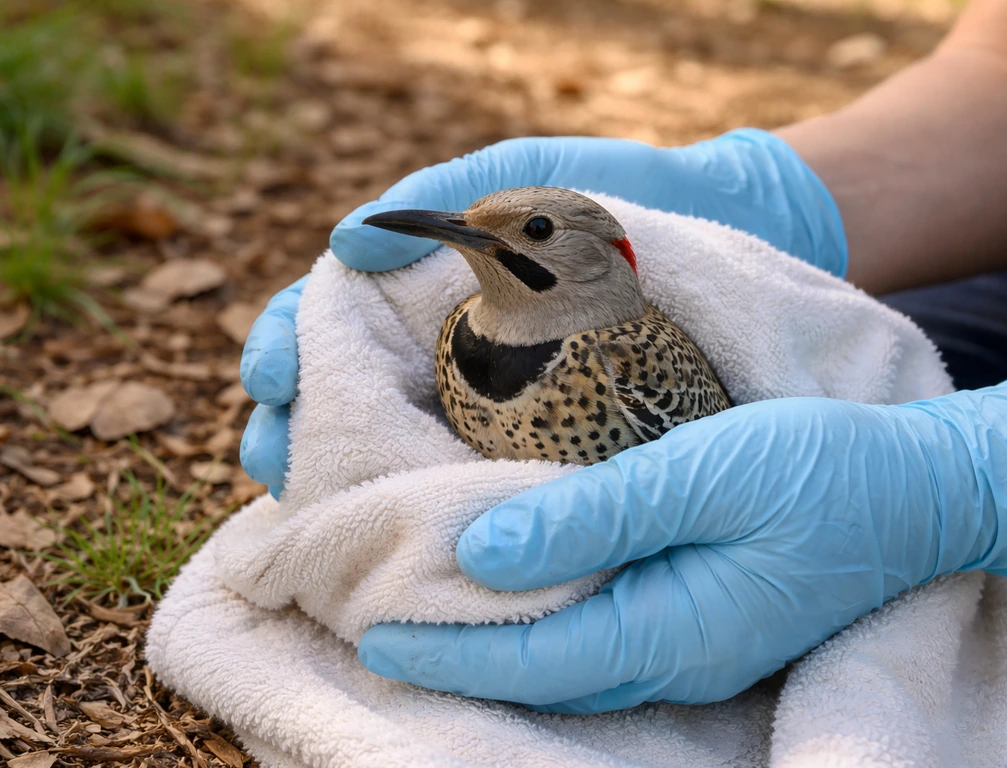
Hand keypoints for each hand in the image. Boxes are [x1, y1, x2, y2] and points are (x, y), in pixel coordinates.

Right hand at [240, 129, 846, 492]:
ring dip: (340, 485)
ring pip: (387, 456)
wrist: (714, 237)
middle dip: (291, 433)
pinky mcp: (533, 453)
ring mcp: (480, 411)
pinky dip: (427, 510)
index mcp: (413, 300)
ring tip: (314, 507)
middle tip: (277, 462)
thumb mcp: (515, 181)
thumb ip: (434, 198)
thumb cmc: (606, 200)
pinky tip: (403, 533)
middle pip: (333, 403)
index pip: (317, 329)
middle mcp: (434, 361)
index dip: (279, 351)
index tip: (272, 375)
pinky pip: (466, 487)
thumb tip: (343, 240)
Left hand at [357, 376, 1006, 712]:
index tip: (374, 633)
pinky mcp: (708, 621)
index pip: (530, 657)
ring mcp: (698, 646)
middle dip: (460, 661)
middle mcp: (679, 656)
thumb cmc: (817, 473)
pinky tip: (527, 599)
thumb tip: (482, 551)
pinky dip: (551, 629)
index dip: (448, 650)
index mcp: (671, 628)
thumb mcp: (701, 475)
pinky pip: (609, 642)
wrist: (916, 490)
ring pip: (575, 665)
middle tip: (383, 633)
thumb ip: (593, 516)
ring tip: (437, 621)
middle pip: (545, 673)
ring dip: (501, 650)